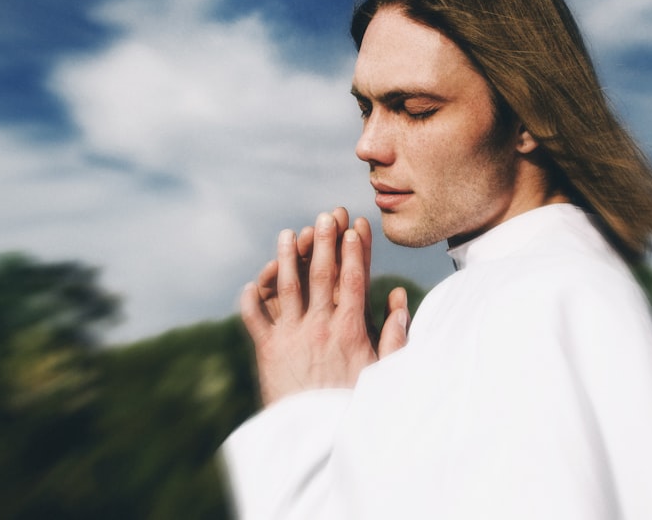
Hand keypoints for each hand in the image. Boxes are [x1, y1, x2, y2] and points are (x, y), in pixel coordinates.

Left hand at [240, 208, 409, 406]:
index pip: (354, 279)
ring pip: (288, 288)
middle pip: (322, 274)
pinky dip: (251, 301)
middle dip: (324, 241)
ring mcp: (293, 336)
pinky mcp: (269, 351)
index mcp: (351, 329)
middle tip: (326, 215)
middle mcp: (321, 326)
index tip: (355, 228)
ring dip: (287, 258)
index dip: (355, 251)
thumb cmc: (354, 404)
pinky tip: (252, 284)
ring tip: (287, 234)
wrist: (317, 436)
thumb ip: (394, 333)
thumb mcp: (383, 370)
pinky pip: (255, 319)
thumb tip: (400, 298)